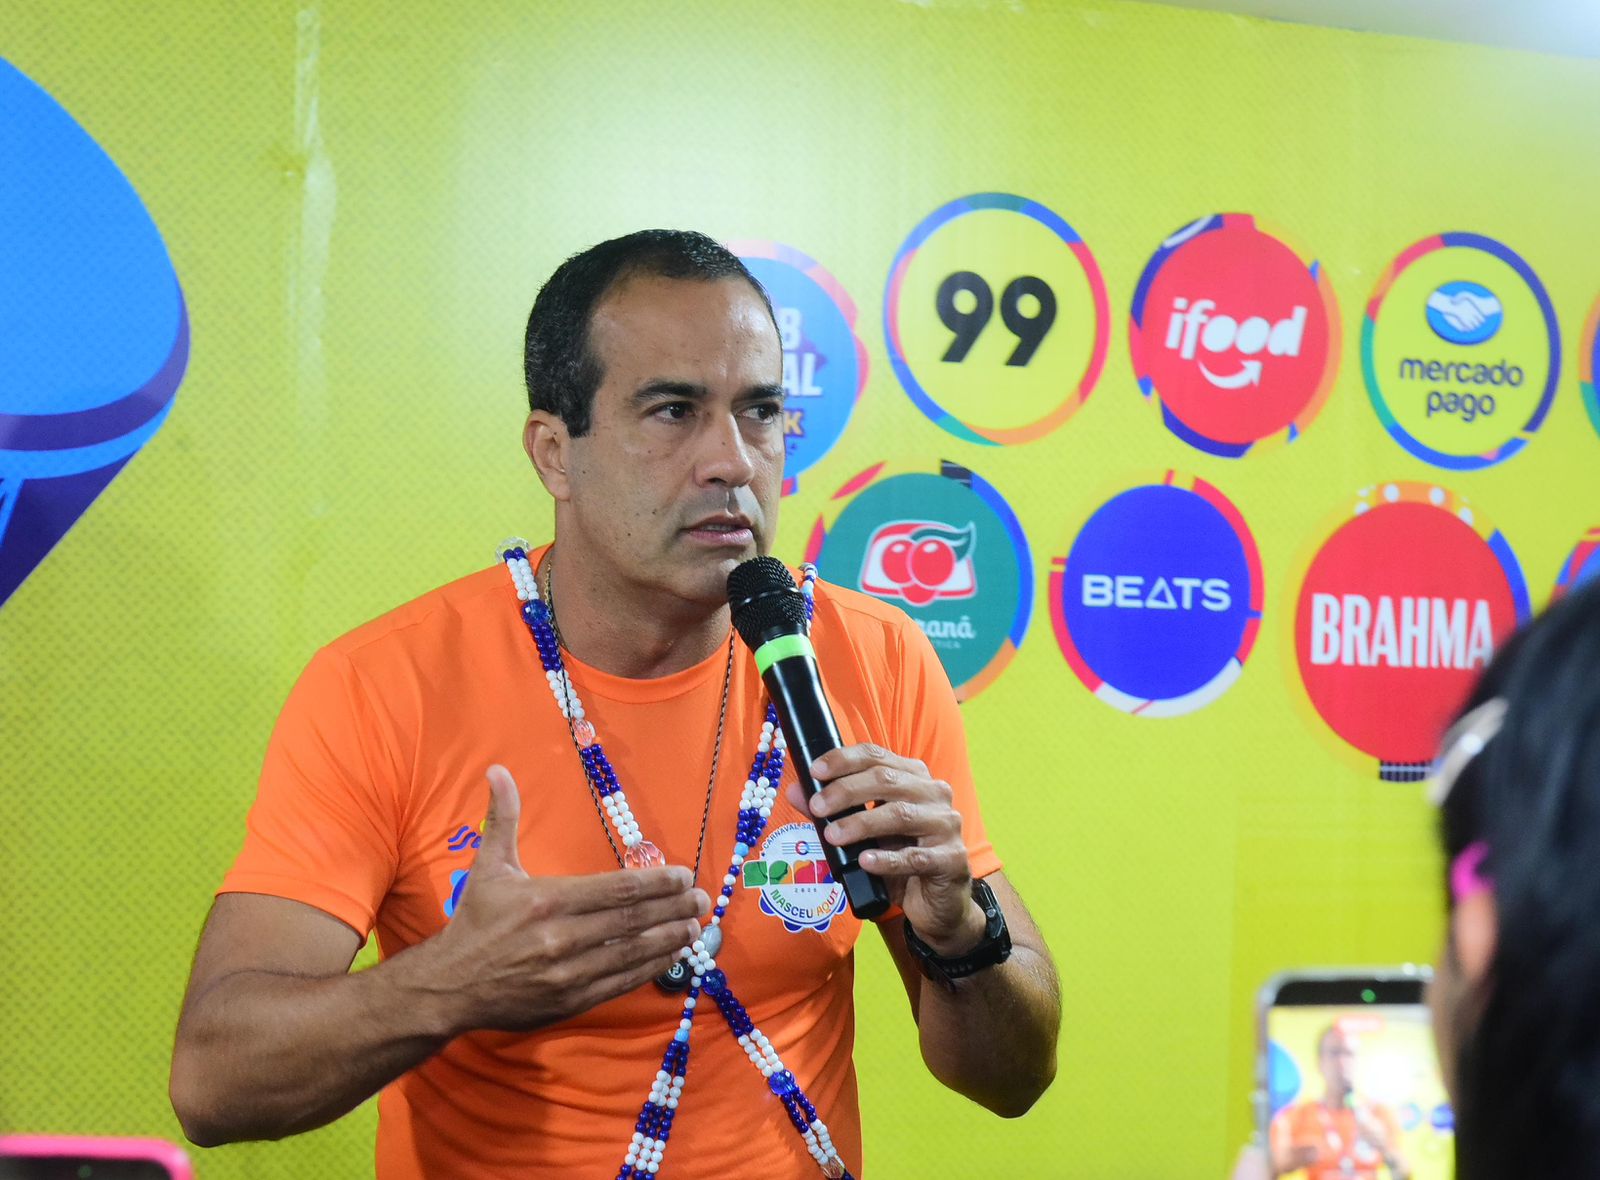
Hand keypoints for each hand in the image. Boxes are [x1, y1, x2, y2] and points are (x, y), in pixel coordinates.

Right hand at [435, 764, 708, 1033]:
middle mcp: (561, 937)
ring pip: (631, 953)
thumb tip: (498, 770)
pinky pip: (619, 983)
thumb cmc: (474, 922)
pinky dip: (649, 969)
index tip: (684, 876)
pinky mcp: (570, 1001)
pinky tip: (671, 956)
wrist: (448, 986)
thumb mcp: (489, 866)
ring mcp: (567, 973)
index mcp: (547, 900)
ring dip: (669, 938)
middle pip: (632, 920)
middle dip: (673, 908)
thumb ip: (503, 817)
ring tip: (695, 925)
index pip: (618, 889)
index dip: (657, 883)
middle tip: (702, 899)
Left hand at [789, 744, 983, 954]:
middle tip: (817, 807)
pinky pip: (917, 857)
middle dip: (846, 791)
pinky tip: (865, 862)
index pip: (877, 756)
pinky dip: (887, 859)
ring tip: (832, 836)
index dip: (844, 759)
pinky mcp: (952, 860)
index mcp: (914, 777)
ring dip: (861, 823)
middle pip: (887, 780)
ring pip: (901, 815)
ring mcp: (946, 825)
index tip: (815, 771)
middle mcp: (934, 794)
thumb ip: (833, 811)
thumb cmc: (899, 859)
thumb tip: (796, 791)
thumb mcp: (864, 834)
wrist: (936, 903)